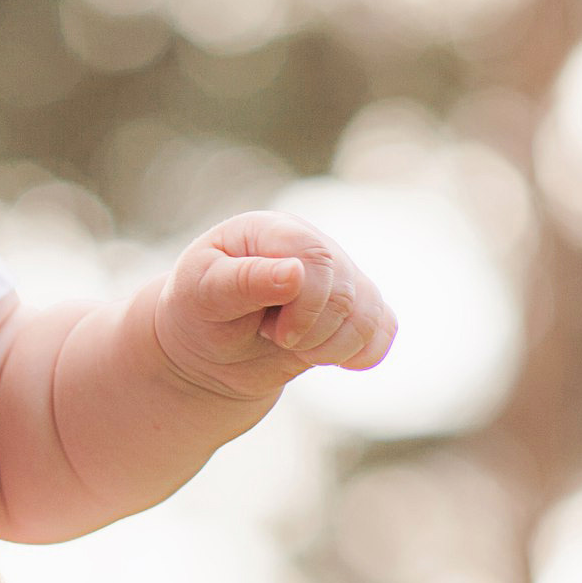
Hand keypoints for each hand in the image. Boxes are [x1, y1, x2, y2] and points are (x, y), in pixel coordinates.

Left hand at [152, 211, 395, 401]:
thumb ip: (244, 280)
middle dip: (312, 331)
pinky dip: (358, 353)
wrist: (210, 350)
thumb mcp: (203, 295)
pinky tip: (321, 354)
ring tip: (293, 345)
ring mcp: (339, 275)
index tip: (274, 332)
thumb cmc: (198, 312)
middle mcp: (313, 244)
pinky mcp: (355, 308)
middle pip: (346, 292)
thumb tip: (295, 271)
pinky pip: (383, 330)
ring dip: (332, 347)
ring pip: (368, 315)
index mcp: (272, 229)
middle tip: (274, 337)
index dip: (306, 305)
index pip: (317, 257)